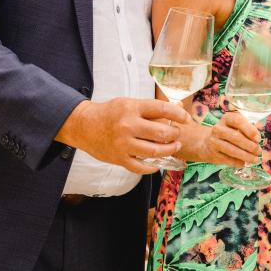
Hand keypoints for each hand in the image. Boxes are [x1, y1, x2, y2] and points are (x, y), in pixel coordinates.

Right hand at [58, 97, 187, 173]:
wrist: (84, 125)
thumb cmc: (110, 113)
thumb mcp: (129, 103)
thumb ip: (150, 109)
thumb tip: (176, 110)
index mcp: (132, 108)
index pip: (162, 109)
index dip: (178, 114)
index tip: (186, 118)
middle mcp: (128, 125)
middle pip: (161, 133)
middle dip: (175, 134)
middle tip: (177, 134)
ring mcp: (123, 144)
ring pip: (155, 151)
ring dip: (169, 150)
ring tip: (173, 147)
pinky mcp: (119, 158)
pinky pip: (141, 167)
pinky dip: (153, 166)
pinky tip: (158, 163)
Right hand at [175, 112, 259, 167]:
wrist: (206, 143)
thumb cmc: (227, 133)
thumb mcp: (235, 126)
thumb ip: (247, 129)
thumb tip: (258, 138)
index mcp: (226, 118)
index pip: (238, 121)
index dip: (249, 129)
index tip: (258, 138)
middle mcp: (218, 129)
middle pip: (236, 137)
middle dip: (250, 146)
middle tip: (258, 151)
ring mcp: (214, 142)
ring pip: (232, 150)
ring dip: (246, 156)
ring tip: (255, 159)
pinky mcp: (213, 154)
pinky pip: (227, 160)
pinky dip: (237, 162)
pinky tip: (243, 163)